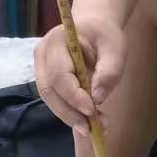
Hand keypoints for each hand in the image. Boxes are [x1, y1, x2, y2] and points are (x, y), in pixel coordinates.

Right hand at [34, 14, 125, 135]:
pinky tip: (89, 121)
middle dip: (69, 112)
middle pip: (49, 90)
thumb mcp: (115, 48)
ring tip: (93, 128)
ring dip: (70, 116)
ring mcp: (41, 67)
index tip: (91, 111)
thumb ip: (109, 71)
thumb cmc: (104, 34)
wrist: (94, 26)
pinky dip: (71, 112)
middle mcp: (42, 54)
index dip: (73, 96)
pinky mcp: (47, 79)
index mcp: (56, 41)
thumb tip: (97, 98)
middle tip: (90, 130)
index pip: (59, 74)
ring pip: (50, 98)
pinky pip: (55, 99)